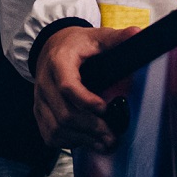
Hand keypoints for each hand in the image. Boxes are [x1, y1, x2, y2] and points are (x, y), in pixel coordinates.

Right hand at [33, 25, 138, 151]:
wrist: (50, 47)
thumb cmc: (76, 44)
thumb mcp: (96, 36)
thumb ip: (116, 38)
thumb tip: (138, 33)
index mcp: (58, 61)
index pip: (67, 86)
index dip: (86, 101)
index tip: (105, 109)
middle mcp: (45, 82)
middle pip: (64, 113)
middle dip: (91, 128)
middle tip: (112, 136)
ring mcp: (40, 99)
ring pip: (57, 128)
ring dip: (82, 139)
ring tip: (105, 143)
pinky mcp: (38, 112)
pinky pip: (50, 135)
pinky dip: (69, 142)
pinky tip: (86, 140)